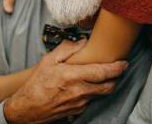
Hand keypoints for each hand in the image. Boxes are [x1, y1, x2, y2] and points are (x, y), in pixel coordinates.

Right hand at [4, 40, 127, 123]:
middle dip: (117, 78)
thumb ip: (67, 49)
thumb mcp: (48, 61)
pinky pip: (91, 100)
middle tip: (120, 69)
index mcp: (73, 76)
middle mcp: (79, 91)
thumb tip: (82, 41)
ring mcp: (80, 103)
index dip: (117, 68)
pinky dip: (94, 92)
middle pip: (109, 86)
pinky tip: (89, 85)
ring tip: (105, 75)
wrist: (27, 109)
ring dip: (106, 85)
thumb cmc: (36, 84)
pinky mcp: (78, 111)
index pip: (103, 72)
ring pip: (102, 94)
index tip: (124, 62)